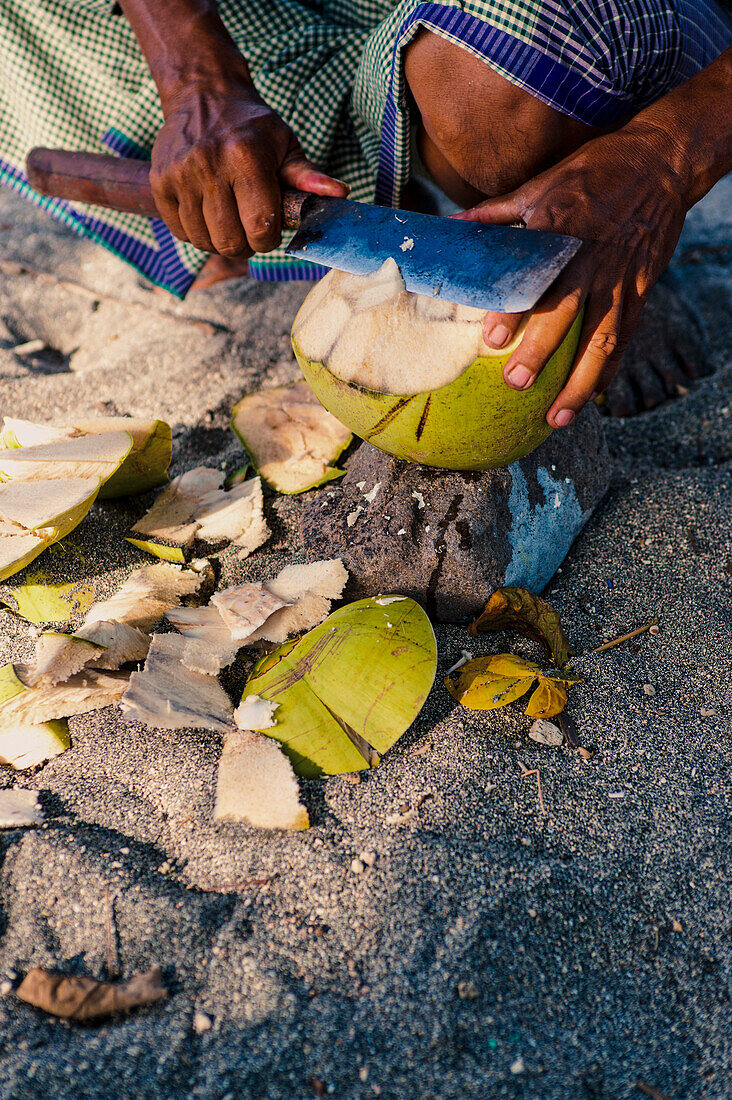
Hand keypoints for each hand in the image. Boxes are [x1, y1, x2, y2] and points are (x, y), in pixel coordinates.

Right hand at [150, 79, 347, 255]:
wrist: (202, 95)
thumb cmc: (252, 128)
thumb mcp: (285, 145)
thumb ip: (308, 176)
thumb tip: (340, 194)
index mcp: (246, 159)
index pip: (260, 227)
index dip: (269, 239)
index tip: (270, 227)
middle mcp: (209, 167)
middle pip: (230, 242)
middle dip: (246, 245)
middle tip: (249, 228)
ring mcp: (180, 176)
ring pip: (204, 241)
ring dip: (220, 240)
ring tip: (229, 219)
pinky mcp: (160, 184)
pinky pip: (180, 232)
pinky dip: (197, 233)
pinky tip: (207, 214)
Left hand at [455, 123, 689, 426]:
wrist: (659, 162)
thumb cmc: (592, 172)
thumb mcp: (540, 183)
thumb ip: (495, 213)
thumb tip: (452, 228)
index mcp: (559, 228)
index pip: (532, 274)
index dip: (513, 308)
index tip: (491, 340)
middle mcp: (589, 257)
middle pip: (566, 312)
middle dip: (542, 351)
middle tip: (517, 383)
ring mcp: (618, 276)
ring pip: (601, 338)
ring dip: (580, 383)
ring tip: (556, 418)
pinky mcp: (640, 288)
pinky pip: (624, 337)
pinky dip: (608, 371)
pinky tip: (592, 399)